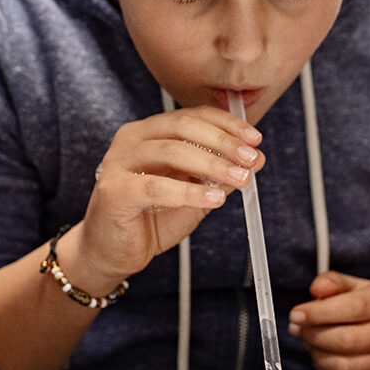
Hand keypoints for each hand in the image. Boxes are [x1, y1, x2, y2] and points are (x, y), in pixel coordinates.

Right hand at [64, 106, 262, 290]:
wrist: (112, 253)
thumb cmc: (149, 220)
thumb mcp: (193, 195)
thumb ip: (219, 177)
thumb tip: (256, 160)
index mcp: (150, 132)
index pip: (192, 116)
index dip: (227, 124)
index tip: (255, 139)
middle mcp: (131, 139)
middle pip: (183, 127)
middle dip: (223, 142)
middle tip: (251, 159)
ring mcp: (118, 162)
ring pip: (172, 151)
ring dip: (212, 165)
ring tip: (240, 179)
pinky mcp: (114, 190)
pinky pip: (157, 186)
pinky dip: (190, 192)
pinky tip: (214, 199)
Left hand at [288, 272, 369, 369]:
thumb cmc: (369, 309)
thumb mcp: (353, 287)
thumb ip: (333, 283)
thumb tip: (318, 288)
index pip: (355, 308)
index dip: (320, 313)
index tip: (297, 314)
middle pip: (347, 340)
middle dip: (314, 336)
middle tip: (300, 330)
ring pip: (344, 367)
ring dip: (318, 356)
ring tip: (313, 344)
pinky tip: (326, 361)